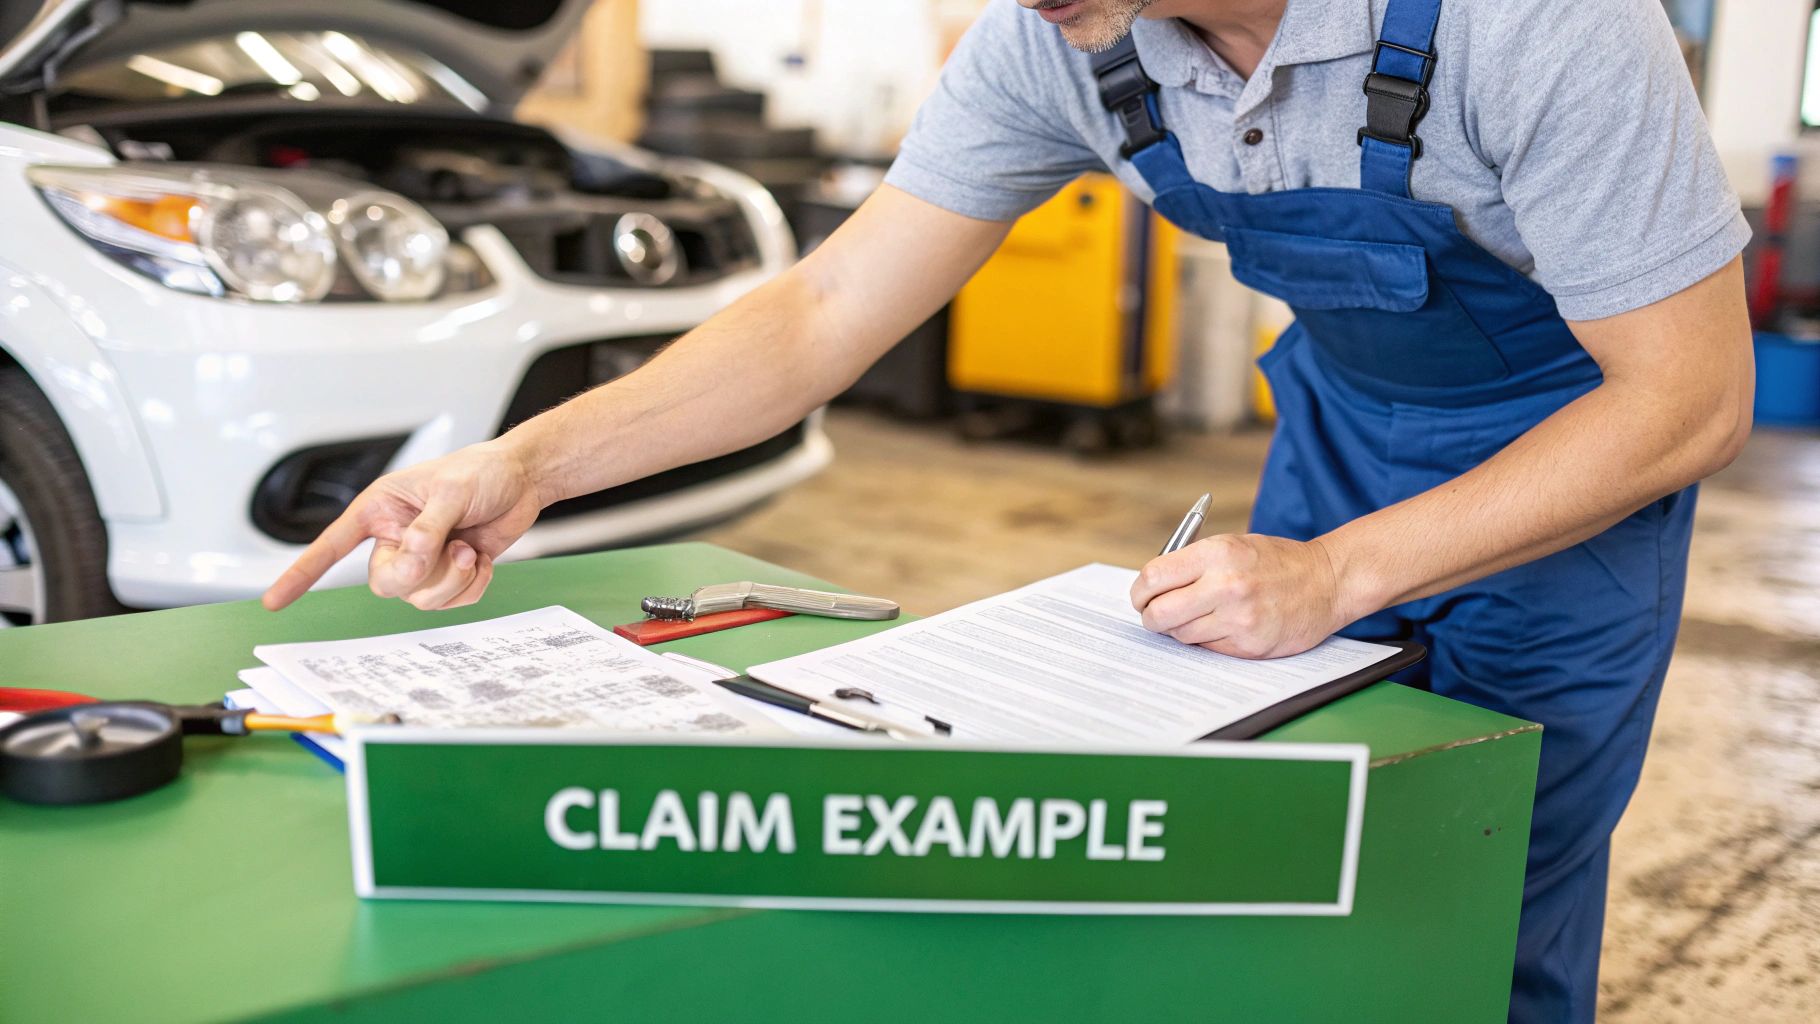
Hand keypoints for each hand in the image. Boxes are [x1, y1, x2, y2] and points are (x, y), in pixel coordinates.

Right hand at [261, 439, 544, 611]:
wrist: (522, 480)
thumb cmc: (481, 472)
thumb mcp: (451, 492)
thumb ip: (428, 529)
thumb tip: (412, 563)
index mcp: (380, 510)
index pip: (331, 546)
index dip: (301, 574)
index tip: (273, 601)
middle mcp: (395, 538)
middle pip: (385, 584)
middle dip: (420, 574)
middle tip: (450, 548)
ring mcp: (423, 560)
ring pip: (421, 597)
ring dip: (453, 579)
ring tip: (470, 549)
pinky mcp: (450, 574)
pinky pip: (451, 602)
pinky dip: (472, 586)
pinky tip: (482, 560)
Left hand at [1129, 534, 1349, 658]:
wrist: (1327, 581)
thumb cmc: (1275, 561)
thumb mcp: (1232, 545)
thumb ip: (1192, 563)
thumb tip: (1150, 587)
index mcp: (1217, 553)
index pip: (1154, 577)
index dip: (1140, 592)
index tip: (1142, 596)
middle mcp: (1226, 585)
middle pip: (1159, 613)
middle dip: (1151, 616)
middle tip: (1156, 614)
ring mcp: (1239, 618)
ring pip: (1181, 634)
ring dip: (1180, 629)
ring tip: (1198, 616)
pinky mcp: (1250, 644)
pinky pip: (1208, 647)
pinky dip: (1207, 639)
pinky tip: (1223, 625)